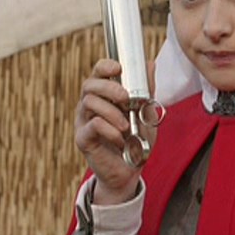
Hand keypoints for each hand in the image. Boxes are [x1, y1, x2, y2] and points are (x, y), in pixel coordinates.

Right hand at [74, 58, 157, 204]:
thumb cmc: (137, 139)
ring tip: (126, 126)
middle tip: (126, 99)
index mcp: (104, 95)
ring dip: (112, 112)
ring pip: (89, 102)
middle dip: (109, 88)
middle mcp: (89, 105)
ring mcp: (83, 121)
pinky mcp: (83, 138)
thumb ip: (147, 90)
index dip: (105, 66)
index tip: (118, 68)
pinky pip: (92, 125)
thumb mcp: (146, 112)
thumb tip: (151, 64)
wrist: (131, 169)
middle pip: (89, 84)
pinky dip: (110, 130)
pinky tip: (120, 139)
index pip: (97, 72)